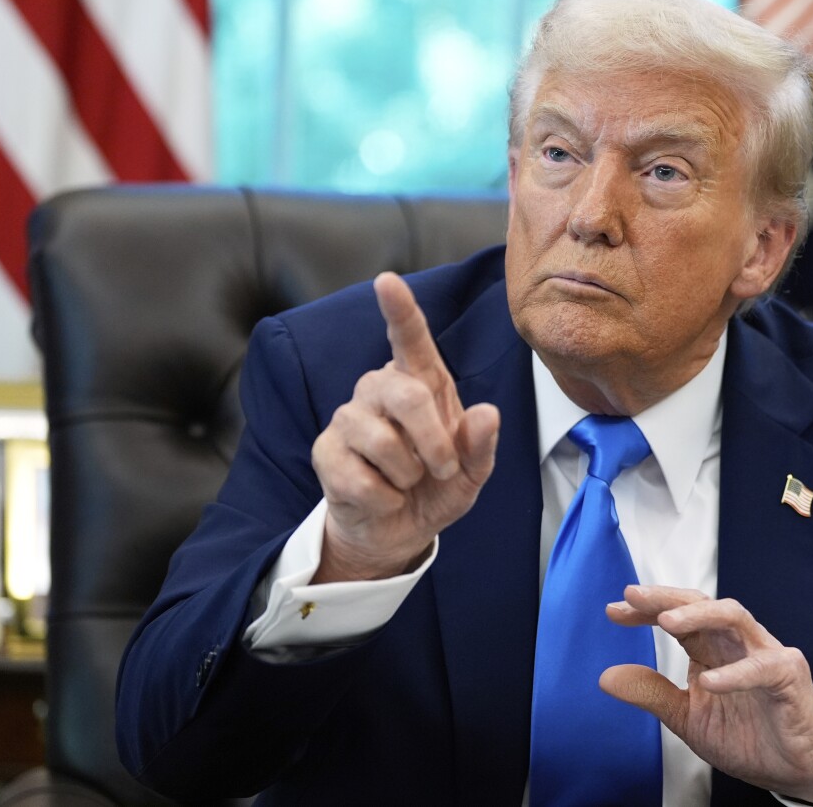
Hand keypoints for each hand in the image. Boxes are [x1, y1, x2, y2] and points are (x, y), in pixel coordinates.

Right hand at [310, 272, 499, 580]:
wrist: (397, 530)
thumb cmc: (436, 488)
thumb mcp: (472, 473)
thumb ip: (481, 445)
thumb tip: (488, 414)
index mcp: (420, 383)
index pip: (410, 339)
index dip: (400, 310)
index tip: (387, 281)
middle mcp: (379, 389)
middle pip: (406, 393)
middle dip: (434, 442)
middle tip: (443, 470)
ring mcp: (348, 418)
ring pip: (382, 441)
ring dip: (408, 475)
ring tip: (407, 482)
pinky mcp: (324, 451)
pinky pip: (361, 478)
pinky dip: (384, 498)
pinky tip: (382, 496)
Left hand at [601, 586, 812, 806]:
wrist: (794, 770)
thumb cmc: (748, 737)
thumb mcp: (687, 717)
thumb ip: (652, 693)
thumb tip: (606, 676)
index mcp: (713, 649)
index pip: (678, 616)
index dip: (647, 609)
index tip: (614, 610)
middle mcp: (738, 643)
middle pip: (703, 605)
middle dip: (668, 598)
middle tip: (634, 596)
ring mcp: (766, 655)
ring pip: (735, 617)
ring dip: (700, 616)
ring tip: (666, 623)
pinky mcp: (790, 676)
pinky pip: (763, 666)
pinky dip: (735, 673)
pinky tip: (709, 681)